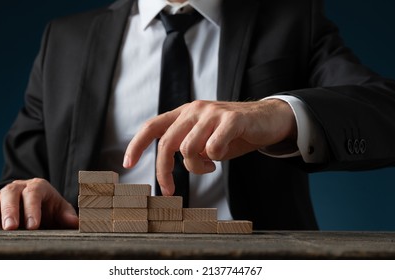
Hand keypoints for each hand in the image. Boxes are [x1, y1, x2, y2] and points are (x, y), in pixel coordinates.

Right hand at [0, 178, 78, 229]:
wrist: (38, 210)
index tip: (33, 226)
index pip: (33, 193)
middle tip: (11, 227)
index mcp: (37, 186)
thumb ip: (67, 216)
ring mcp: (2, 196)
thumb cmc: (50, 210)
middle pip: (11, 193)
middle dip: (10, 210)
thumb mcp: (61, 211)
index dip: (32, 208)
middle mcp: (18, 187)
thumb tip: (75, 222)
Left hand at [123, 99, 296, 195]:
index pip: (152, 126)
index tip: (127, 164)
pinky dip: (215, 158)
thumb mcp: (204, 139)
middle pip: (167, 143)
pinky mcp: (231, 120)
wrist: (267, 120)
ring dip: (197, 167)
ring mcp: (212, 113)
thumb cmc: (232, 134)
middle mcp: (194, 109)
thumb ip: (186, 147)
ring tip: (209, 166)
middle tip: (170, 189)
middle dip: (164, 171)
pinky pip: (212, 148)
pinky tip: (223, 155)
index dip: (136, 145)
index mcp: (184, 113)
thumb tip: (173, 165)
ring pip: (188, 149)